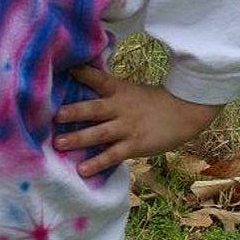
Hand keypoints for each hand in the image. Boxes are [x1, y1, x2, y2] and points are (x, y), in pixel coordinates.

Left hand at [53, 63, 219, 177]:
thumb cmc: (153, 101)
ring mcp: (127, 127)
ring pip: (99, 133)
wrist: (186, 111)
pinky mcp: (135, 145)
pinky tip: (82, 170)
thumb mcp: (130, 90)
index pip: (97, 78)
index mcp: (119, 90)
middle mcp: (120, 107)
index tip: (65, 69)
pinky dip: (98, 163)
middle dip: (72, 113)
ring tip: (59, 144)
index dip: (81, 72)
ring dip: (78, 139)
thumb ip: (108, 91)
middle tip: (53, 117)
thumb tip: (81, 83)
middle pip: (93, 109)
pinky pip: (113, 155)